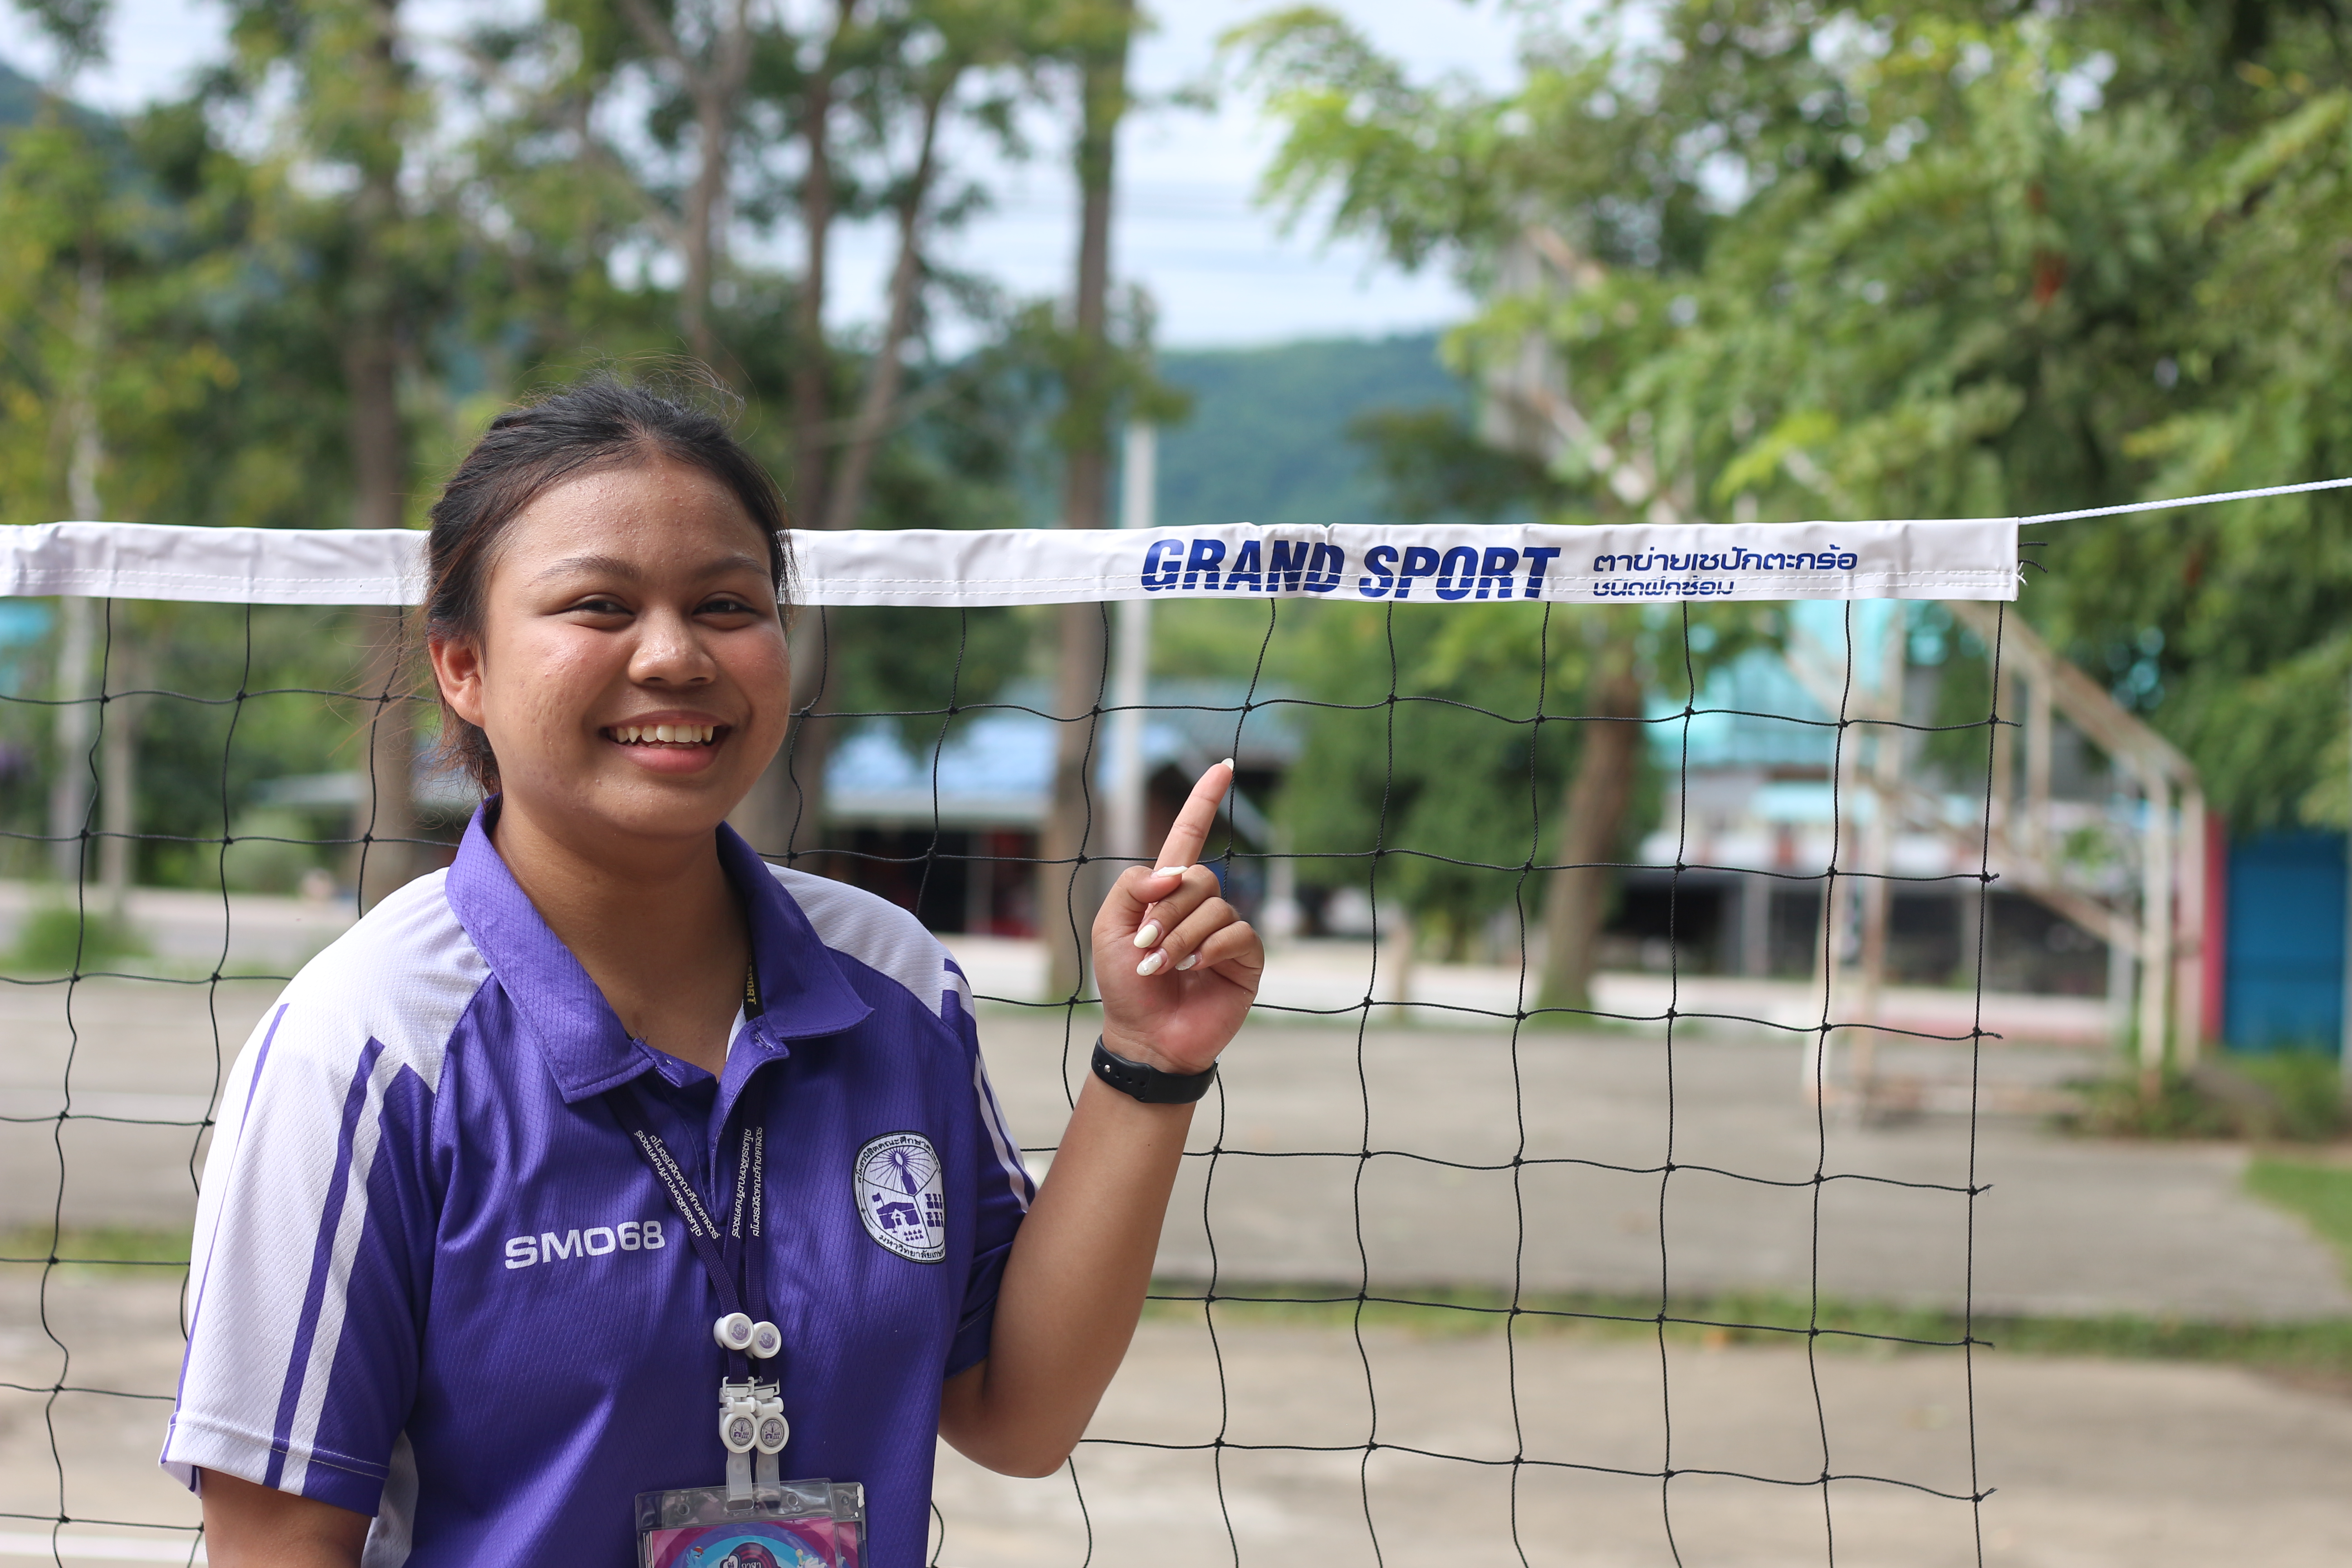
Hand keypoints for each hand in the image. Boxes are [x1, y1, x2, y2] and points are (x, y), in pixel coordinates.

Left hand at [1092, 760, 1264, 1076]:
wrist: (1144, 1036)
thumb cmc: (1123, 985)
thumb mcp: (1108, 928)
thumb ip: (1132, 887)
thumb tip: (1174, 873)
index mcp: (1167, 892)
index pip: (1189, 836)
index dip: (1205, 800)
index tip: (1223, 765)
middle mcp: (1201, 905)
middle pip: (1197, 877)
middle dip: (1167, 912)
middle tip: (1146, 948)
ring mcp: (1225, 931)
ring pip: (1214, 907)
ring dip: (1182, 937)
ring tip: (1165, 968)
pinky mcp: (1245, 959)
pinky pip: (1237, 933)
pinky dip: (1210, 950)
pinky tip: (1195, 971)